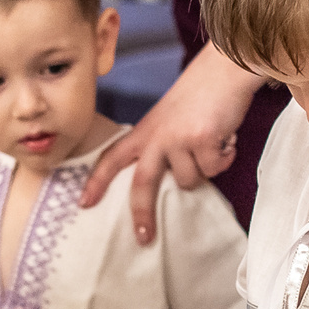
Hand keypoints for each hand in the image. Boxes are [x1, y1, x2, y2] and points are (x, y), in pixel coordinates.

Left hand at [81, 47, 262, 244]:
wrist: (224, 70)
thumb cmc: (199, 95)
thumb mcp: (168, 118)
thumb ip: (161, 146)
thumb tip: (170, 181)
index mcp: (144, 131)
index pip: (112, 158)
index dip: (96, 181)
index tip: (84, 203)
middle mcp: (157, 136)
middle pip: (142, 184)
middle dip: (143, 214)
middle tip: (144, 238)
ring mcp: (179, 139)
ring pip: (190, 181)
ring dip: (205, 167)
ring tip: (211, 141)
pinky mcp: (203, 140)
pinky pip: (215, 168)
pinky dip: (225, 157)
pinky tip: (225, 136)